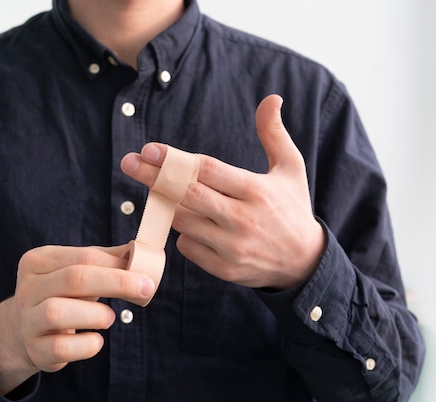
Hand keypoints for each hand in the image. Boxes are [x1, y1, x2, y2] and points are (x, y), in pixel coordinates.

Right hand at [0, 245, 154, 394]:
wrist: (24, 331)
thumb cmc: (61, 294)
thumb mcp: (76, 270)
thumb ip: (105, 260)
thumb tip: (138, 253)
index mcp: (39, 261)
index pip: (84, 257)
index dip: (118, 265)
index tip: (145, 274)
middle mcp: (28, 288)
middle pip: (73, 279)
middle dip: (116, 282)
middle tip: (145, 289)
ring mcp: (28, 320)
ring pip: (57, 312)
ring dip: (96, 315)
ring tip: (110, 318)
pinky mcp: (35, 349)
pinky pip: (61, 347)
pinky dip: (86, 345)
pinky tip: (96, 340)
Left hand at [121, 94, 324, 289]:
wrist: (305, 261)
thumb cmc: (293, 208)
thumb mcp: (291, 168)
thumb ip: (274, 133)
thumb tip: (271, 98)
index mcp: (256, 190)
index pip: (206, 170)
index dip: (174, 159)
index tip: (149, 149)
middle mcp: (243, 219)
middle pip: (186, 195)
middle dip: (153, 177)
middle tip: (130, 162)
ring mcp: (233, 247)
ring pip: (182, 221)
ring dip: (171, 206)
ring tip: (168, 194)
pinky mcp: (226, 269)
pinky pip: (188, 247)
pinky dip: (185, 234)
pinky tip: (194, 225)